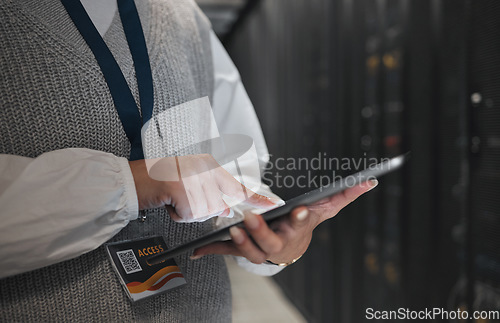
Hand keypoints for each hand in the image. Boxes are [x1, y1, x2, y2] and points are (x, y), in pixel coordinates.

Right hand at [129, 154, 278, 221]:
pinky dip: (177, 214)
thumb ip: (210, 194)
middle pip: (215, 206)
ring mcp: (195, 181)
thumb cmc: (160, 178)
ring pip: (203, 213)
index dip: (257, 198)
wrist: (135, 177)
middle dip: (198, 208)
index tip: (274, 205)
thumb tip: (223, 210)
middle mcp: (205, 170)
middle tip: (181, 196)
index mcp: (209, 165)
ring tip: (173, 197)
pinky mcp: (185, 193)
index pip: (237, 186)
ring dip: (187, 212)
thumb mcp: (190, 182)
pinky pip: (189, 216)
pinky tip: (169, 201)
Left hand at [191, 179, 377, 263]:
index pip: (302, 224)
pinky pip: (226, 252)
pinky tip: (196, 252)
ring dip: (238, 243)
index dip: (302, 218)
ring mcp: (259, 250)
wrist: (288, 248)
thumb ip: (346, 196)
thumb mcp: (325, 210)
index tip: (300, 209)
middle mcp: (279, 245)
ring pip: (248, 251)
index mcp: (297, 231)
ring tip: (230, 229)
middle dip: (261, 231)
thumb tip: (371, 181)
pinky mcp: (241, 250)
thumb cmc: (302, 225)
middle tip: (250, 218)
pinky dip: (211, 252)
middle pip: (270, 242)